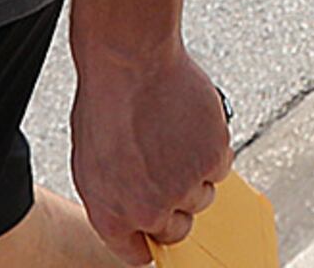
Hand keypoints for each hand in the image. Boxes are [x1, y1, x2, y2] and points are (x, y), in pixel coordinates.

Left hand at [67, 40, 231, 263]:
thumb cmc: (106, 104)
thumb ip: (115, 198)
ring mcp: (184, 187)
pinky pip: (221, 167)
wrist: (130, 64)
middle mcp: (150, 210)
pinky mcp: (212, 159)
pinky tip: (190, 126)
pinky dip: (211, 149)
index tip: (158, 229)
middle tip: (169, 170)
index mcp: (113, 216)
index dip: (149, 240)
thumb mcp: (92, 163)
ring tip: (175, 138)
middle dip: (175, 205)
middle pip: (177, 229)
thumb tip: (135, 212)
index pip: (137, 253)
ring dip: (194, 174)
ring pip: (202, 197)